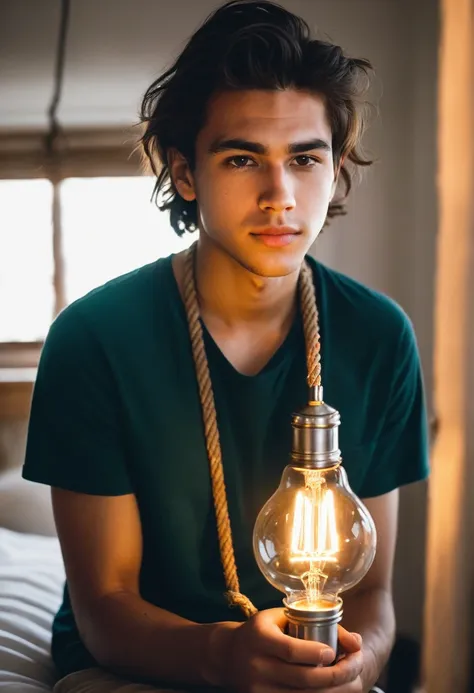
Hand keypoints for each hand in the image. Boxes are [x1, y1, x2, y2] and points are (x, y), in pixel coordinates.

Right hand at [207, 608, 362, 692]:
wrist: (228, 655)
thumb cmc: (261, 631)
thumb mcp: (281, 617)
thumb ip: (316, 623)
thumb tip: (356, 640)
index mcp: (259, 638)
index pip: (291, 651)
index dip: (316, 654)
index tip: (334, 651)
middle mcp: (257, 666)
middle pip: (304, 679)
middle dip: (338, 674)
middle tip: (357, 664)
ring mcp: (259, 690)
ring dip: (335, 691)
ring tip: (352, 680)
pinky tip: (334, 690)